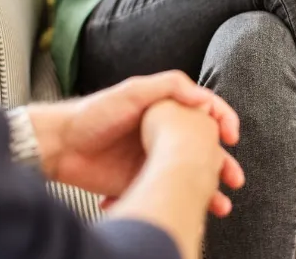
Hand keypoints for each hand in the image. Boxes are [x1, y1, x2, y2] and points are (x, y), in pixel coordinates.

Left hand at [28, 71, 240, 198]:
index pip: (204, 113)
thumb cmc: (93, 113)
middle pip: (203, 149)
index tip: (232, 136)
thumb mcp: (133, 90)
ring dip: (207, 190)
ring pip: (189, 175)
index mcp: (166, 110)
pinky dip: (178, 202)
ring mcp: (154, 159)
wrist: (60, 145)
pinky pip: (166, 192)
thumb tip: (203, 98)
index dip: (223, 121)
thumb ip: (170, 87)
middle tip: (235, 178)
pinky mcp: (141, 181)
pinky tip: (184, 209)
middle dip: (223, 165)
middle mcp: (163, 134)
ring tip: (219, 205)